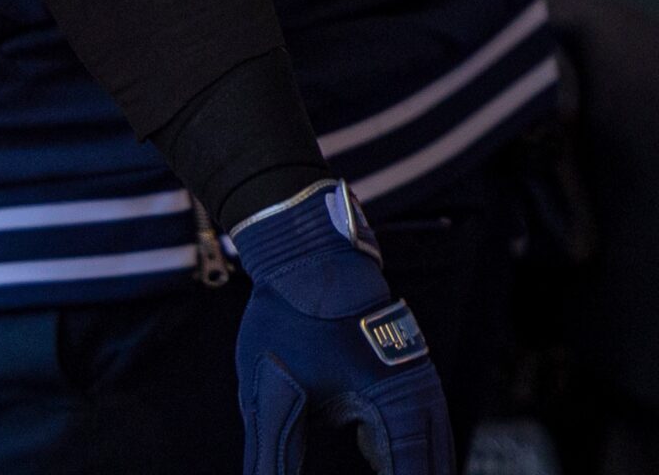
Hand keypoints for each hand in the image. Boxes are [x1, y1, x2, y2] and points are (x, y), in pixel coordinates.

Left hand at [234, 181, 453, 474]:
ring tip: (374, 474)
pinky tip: (379, 473)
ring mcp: (419, 397)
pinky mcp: (403, 393)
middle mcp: (424, 405)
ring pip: (428, 467)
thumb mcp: (272, 394)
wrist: (304, 249)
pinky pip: (413, 450)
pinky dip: (400, 473)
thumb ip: (272, 461)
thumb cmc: (289, 316)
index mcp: (402, 410)